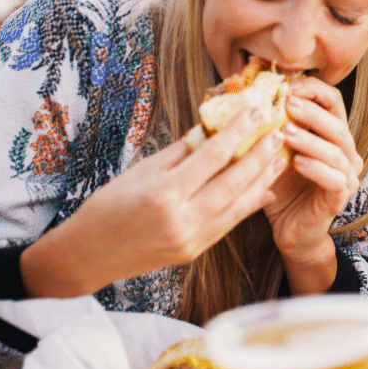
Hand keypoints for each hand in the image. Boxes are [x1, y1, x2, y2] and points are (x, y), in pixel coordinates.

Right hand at [22, 108, 287, 296]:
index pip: (212, 157)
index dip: (238, 133)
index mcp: (164, 193)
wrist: (87, 256)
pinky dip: (249, 205)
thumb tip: (214, 130)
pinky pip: (229, 224)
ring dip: (262, 180)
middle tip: (280, 133)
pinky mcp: (194, 252)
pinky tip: (264, 188)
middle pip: (233, 182)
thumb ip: (181, 153)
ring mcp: (190, 239)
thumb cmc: (108, 206)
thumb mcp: (141, 171)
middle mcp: (181, 219)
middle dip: (260, 156)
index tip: (256, 112)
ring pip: (238, 206)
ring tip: (280, 158)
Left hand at [263, 77, 362, 287]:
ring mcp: (347, 176)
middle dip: (312, 111)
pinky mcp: (340, 197)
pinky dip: (316, 169)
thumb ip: (269, 127)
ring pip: (336, 151)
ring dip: (310, 139)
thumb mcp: (273, 152)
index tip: (287, 85)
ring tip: (285, 133)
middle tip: (287, 103)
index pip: (333, 102)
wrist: (291, 230)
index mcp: (333, 135)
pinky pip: (334, 179)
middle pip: (337, 123)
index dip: (313, 89)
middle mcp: (346, 152)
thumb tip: (243, 96)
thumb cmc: (282, 187)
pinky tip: (297, 163)